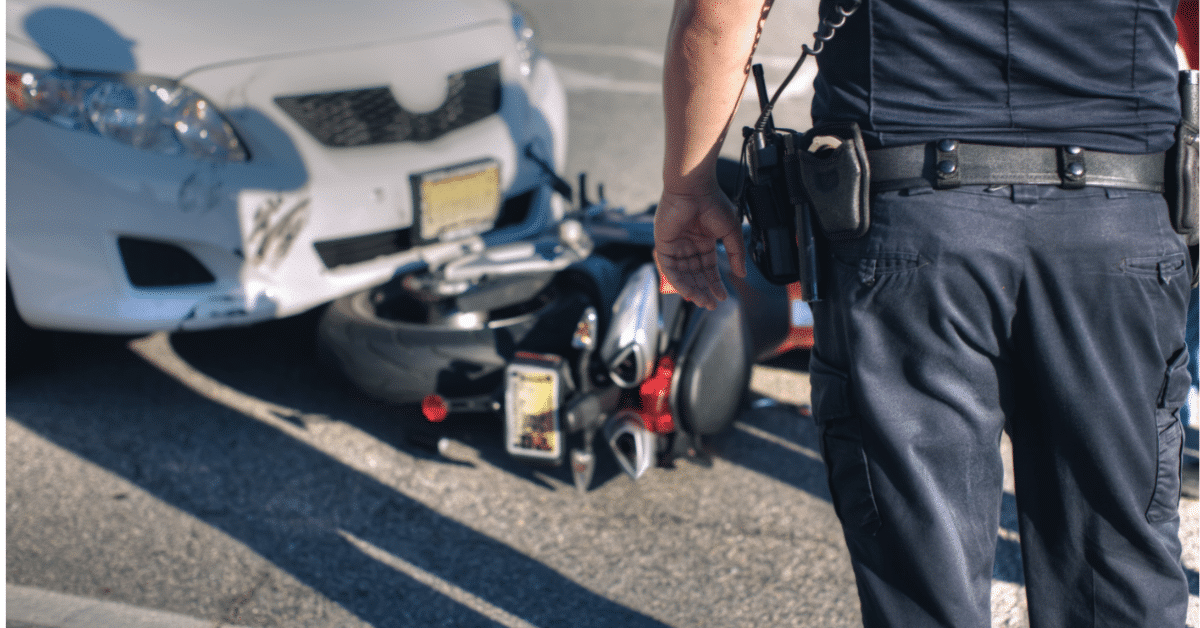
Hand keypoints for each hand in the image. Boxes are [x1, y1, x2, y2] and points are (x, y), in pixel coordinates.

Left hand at [653, 186, 746, 309]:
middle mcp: (689, 245)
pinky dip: (678, 281)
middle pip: (695, 275)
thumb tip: (742, 273)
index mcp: (704, 241)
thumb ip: (736, 253)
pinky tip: (689, 292)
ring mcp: (675, 246)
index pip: (708, 268)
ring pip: (683, 275)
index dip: (715, 283)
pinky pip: (669, 269)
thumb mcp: (730, 231)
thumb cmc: (713, 203)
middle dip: (703, 290)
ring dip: (692, 289)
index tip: (722, 297)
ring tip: (702, 301)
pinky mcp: (663, 244)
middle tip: (711, 305)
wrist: (693, 188)